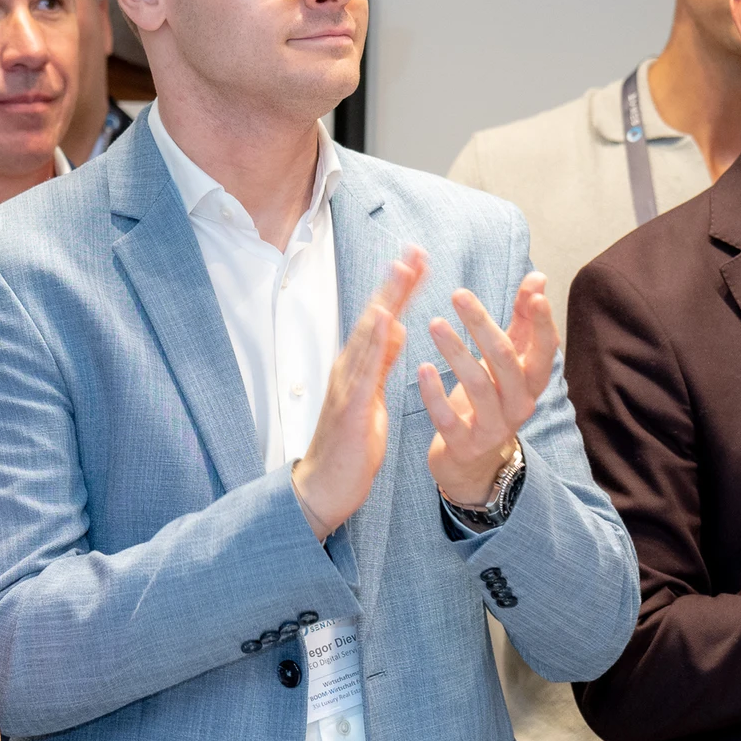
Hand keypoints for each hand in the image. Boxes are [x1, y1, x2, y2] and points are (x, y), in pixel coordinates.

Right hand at [293, 246, 422, 538]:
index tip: (417, 259)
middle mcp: (349, 368)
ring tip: (402, 269)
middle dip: (395, 283)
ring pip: (368, 335)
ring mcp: (346, 385)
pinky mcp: (351, 407)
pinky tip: (386, 317)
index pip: (382, 319)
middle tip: (414, 250)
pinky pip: (364, 370)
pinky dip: (374, 341)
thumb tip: (396, 328)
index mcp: (359, 367)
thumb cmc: (349, 448)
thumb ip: (382, 362)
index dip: (399, 289)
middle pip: (374, 317)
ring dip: (385, 299)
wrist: (323, 489)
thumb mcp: (373, 398)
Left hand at [422, 271, 557, 506]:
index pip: (546, 349)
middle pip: (506, 360)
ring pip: (478, 385)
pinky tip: (422, 369)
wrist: (473, 462)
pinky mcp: (465, 445)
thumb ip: (522, 322)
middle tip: (458, 294)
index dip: (542, 323)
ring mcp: (493, 428)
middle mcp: (519, 405)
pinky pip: (449, 418)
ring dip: (455, 351)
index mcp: (531, 382)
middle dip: (482, 324)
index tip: (534, 294)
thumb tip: (538, 279)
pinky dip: (434, 394)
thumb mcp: (508, 362)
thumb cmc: (491, 400)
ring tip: (434, 324)